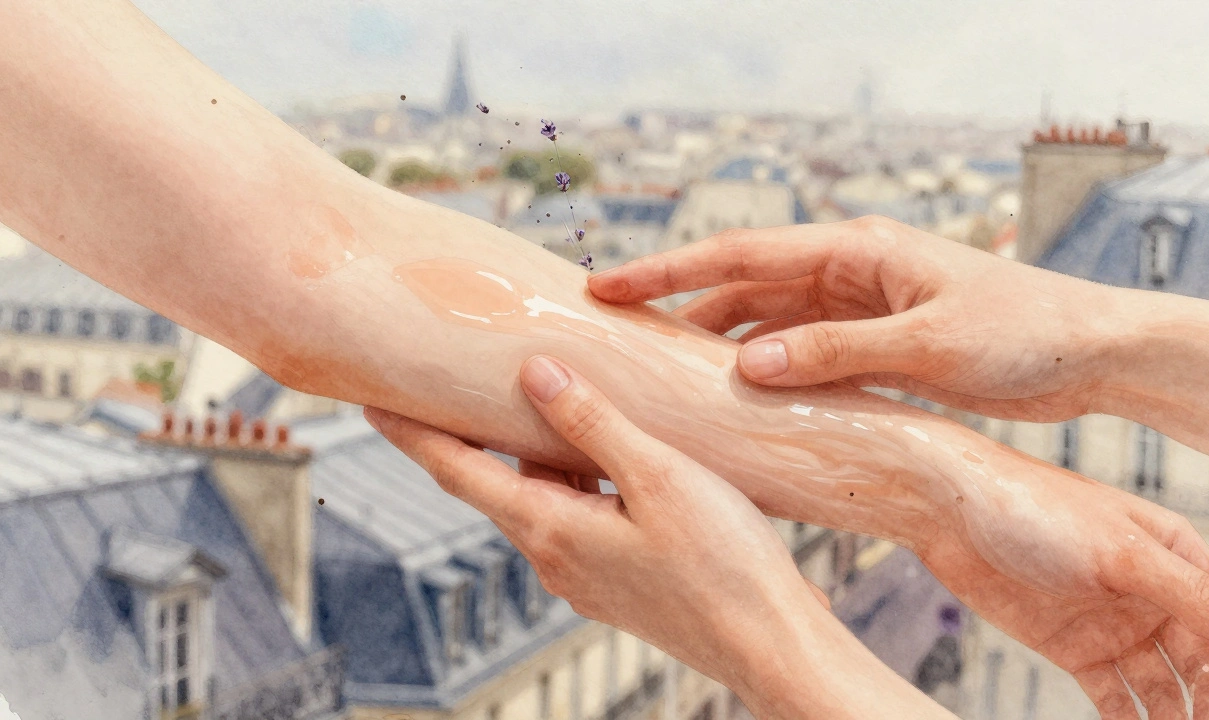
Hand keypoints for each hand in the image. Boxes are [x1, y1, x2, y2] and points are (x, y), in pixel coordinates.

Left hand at [366, 356, 950, 719]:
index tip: (371, 402)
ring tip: (538, 402)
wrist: (769, 642)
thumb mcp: (658, 476)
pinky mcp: (615, 580)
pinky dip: (571, 479)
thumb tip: (533, 374)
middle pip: (492, 483)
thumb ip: (593, 423)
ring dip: (530, 454)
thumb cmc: (723, 563)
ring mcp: (584, 574)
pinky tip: (605, 456)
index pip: (459, 472)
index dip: (413, 433)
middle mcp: (554, 557)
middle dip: (468, 436)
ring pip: (538, 499)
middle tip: (451, 383)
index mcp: (551, 528)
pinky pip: (573, 517)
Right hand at [588, 215, 1120, 421]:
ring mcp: (860, 308)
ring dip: (720, 347)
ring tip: (664, 380)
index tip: (607, 286)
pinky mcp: (876, 344)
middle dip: (679, 310)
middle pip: (742, 288)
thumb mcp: (928, 345)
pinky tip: (738, 403)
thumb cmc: (1025, 332)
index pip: (740, 255)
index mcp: (856, 249)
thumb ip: (835, 352)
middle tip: (618, 341)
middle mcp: (849, 271)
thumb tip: (748, 364)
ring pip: (767, 324)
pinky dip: (767, 375)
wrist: (1094, 352)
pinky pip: (802, 356)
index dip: (667, 270)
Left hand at [917, 459, 1208, 718]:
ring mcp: (1111, 622)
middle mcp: (1150, 592)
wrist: (950, 512)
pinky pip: (1113, 696)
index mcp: (1175, 554)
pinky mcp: (1072, 646)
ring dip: (1177, 719)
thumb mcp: (1117, 550)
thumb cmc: (1035, 509)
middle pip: (1202, 662)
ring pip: (1161, 686)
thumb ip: (1185, 591)